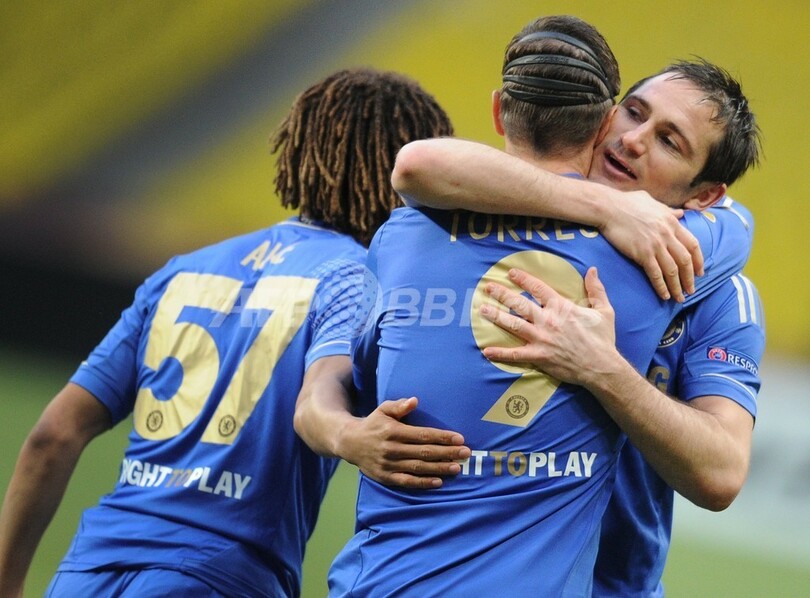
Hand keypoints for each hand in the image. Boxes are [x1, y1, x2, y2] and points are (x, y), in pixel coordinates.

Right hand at [341, 397, 469, 488]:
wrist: (350, 442)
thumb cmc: (373, 423)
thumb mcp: (383, 409)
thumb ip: (399, 406)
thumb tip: (415, 401)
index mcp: (393, 431)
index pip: (423, 435)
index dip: (442, 437)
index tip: (459, 438)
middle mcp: (392, 449)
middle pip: (424, 452)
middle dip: (447, 452)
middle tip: (466, 453)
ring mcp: (389, 465)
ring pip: (418, 468)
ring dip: (439, 468)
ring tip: (457, 467)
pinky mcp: (386, 477)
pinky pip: (407, 482)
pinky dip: (423, 483)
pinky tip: (438, 482)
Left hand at [479, 267, 619, 385]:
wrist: (602, 366)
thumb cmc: (602, 339)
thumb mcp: (604, 310)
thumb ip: (596, 289)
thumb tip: (593, 270)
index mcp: (561, 307)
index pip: (538, 288)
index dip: (523, 279)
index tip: (510, 273)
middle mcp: (548, 320)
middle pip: (519, 303)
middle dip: (502, 294)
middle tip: (488, 287)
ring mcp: (541, 338)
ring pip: (513, 324)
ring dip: (496, 316)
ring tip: (482, 309)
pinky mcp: (539, 356)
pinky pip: (516, 354)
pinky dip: (500, 353)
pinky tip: (486, 350)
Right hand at [599, 189, 702, 301]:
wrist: (609, 208)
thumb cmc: (628, 203)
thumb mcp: (653, 202)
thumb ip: (669, 210)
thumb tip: (680, 213)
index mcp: (672, 223)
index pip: (693, 245)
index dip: (698, 261)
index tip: (699, 272)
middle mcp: (668, 235)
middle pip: (685, 261)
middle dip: (690, 278)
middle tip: (691, 290)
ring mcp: (656, 245)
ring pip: (673, 270)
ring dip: (678, 286)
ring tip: (680, 297)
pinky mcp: (642, 254)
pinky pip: (656, 274)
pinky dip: (661, 286)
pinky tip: (664, 295)